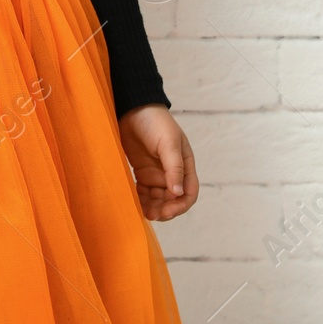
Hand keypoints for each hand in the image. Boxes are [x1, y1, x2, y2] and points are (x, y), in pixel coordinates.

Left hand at [118, 104, 197, 220]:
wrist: (134, 108)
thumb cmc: (155, 122)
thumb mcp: (168, 144)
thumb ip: (173, 168)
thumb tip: (178, 193)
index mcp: (185, 166)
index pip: (188, 193)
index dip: (180, 206)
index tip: (166, 212)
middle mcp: (172, 172)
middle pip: (173, 199)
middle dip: (165, 210)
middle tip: (153, 216)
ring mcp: (157, 172)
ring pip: (158, 198)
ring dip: (154, 207)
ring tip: (144, 214)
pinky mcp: (142, 171)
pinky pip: (144, 191)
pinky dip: (142, 199)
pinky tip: (135, 204)